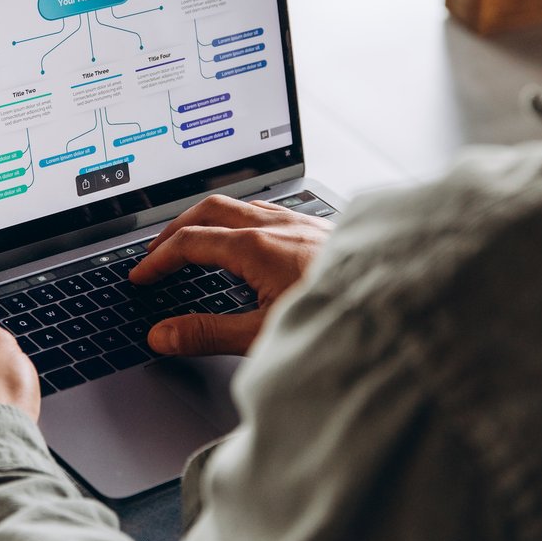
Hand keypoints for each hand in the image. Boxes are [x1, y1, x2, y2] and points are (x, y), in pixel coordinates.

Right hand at [129, 194, 332, 356]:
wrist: (400, 303)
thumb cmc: (339, 318)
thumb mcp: (263, 334)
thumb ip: (207, 333)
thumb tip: (163, 335)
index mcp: (256, 246)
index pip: (190, 242)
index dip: (158, 259)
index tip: (141, 276)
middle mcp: (277, 225)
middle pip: (209, 209)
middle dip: (176, 228)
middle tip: (156, 252)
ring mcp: (299, 222)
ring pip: (240, 205)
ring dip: (208, 219)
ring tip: (193, 240)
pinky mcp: (317, 228)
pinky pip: (266, 210)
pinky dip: (240, 220)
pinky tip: (248, 240)